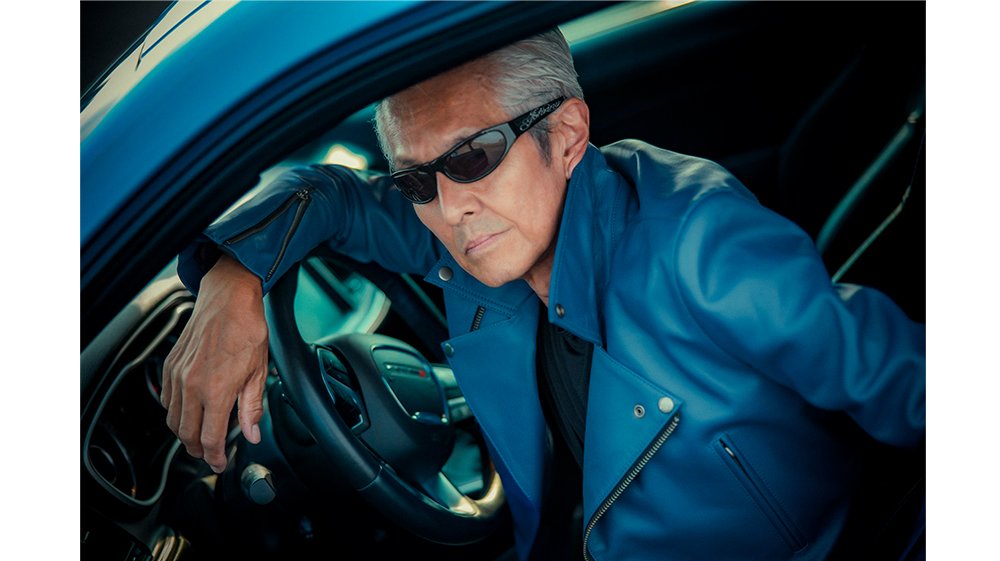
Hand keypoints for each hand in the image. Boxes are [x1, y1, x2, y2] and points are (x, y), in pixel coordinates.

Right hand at [162, 254, 269, 472]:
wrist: (228, 299)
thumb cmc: (247, 329)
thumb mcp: (258, 372)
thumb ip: (251, 408)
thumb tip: (252, 434)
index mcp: (217, 391)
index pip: (210, 438)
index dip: (215, 456)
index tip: (220, 463)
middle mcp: (192, 386)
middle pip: (187, 434)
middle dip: (198, 450)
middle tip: (210, 454)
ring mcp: (178, 375)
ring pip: (173, 419)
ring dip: (185, 433)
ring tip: (200, 437)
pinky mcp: (171, 366)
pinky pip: (167, 399)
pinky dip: (175, 412)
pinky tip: (189, 411)